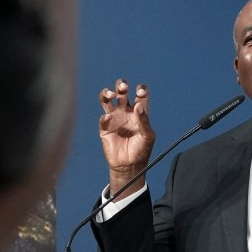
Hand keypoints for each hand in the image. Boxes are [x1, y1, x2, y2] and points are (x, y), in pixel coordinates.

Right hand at [99, 79, 155, 197]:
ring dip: (107, 93)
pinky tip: (109, 119)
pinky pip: (103, 118)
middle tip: (123, 85)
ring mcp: (115, 118)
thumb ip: (144, 121)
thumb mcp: (148, 136)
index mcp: (139, 112)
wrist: (129, 165)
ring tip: (110, 93)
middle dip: (121, 86)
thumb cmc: (141, 150)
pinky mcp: (105, 127)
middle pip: (122, 93)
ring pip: (108, 100)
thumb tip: (138, 106)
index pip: (140, 95)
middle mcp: (126, 112)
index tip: (140, 90)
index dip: (141, 90)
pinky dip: (106, 116)